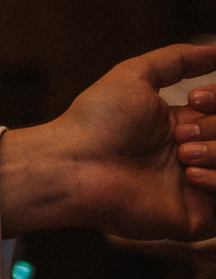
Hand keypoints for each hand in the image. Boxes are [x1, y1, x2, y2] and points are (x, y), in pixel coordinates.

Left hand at [0, 44, 215, 239]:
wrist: (77, 165)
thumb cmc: (99, 119)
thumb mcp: (136, 75)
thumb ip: (179, 60)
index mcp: (185, 125)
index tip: (196, 100)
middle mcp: (196, 155)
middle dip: (213, 128)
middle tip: (180, 136)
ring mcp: (199, 188)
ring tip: (181, 155)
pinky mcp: (200, 218)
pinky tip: (189, 176)